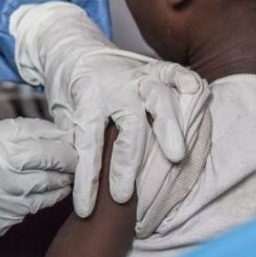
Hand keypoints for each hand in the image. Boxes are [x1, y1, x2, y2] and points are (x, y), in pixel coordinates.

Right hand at [0, 118, 76, 256]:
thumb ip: (8, 134)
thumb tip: (43, 133)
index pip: (39, 131)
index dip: (56, 131)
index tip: (63, 131)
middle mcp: (7, 167)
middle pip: (54, 155)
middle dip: (69, 152)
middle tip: (75, 148)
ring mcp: (13, 194)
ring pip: (55, 180)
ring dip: (67, 173)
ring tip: (69, 166)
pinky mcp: (15, 214)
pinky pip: (45, 201)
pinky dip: (55, 191)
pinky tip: (57, 185)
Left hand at [10, 2, 202, 216]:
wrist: (72, 48)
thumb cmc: (68, 89)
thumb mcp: (61, 113)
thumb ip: (71, 138)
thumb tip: (76, 175)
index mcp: (86, 98)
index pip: (88, 142)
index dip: (87, 177)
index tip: (86, 208)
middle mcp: (115, 87)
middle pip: (127, 126)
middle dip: (128, 163)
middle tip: (124, 196)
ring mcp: (136, 76)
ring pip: (157, 98)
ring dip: (168, 127)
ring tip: (176, 155)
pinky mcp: (152, 68)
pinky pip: (172, 70)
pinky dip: (185, 80)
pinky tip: (195, 91)